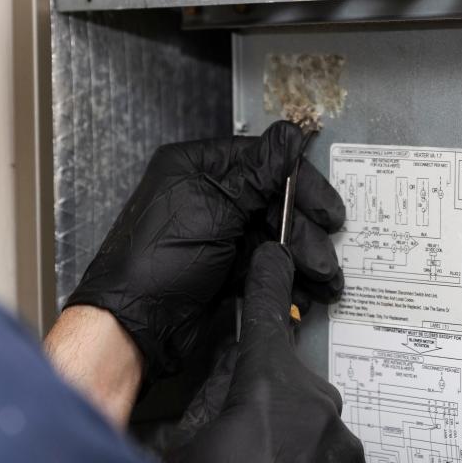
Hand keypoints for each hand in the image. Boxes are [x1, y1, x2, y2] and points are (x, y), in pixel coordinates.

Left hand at [65, 121, 344, 379]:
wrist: (133, 327)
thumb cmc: (157, 262)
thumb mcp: (216, 210)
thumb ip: (259, 173)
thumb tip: (290, 134)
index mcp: (198, 167)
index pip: (264, 162)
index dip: (301, 185)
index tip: (327, 209)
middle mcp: (208, 194)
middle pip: (273, 200)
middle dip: (302, 231)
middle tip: (323, 257)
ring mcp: (216, 231)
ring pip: (273, 235)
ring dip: (300, 258)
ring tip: (321, 281)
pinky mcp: (222, 265)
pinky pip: (264, 263)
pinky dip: (284, 276)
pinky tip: (301, 291)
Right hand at [167, 244, 373, 462]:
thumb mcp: (179, 454)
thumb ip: (188, 419)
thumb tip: (176, 414)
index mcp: (266, 390)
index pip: (264, 315)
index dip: (266, 282)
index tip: (276, 255)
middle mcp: (316, 410)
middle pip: (285, 392)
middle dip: (262, 415)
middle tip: (237, 457)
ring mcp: (345, 448)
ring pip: (311, 435)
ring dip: (288, 454)